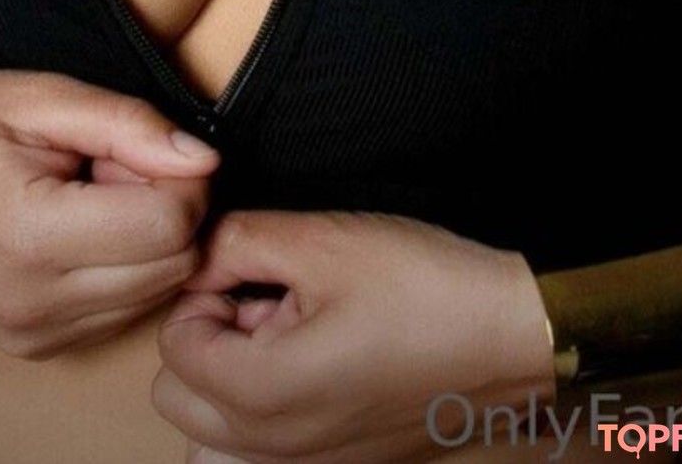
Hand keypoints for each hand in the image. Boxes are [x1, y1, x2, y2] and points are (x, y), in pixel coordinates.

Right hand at [0, 69, 219, 358]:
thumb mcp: (40, 95)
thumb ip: (128, 124)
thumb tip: (204, 159)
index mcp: (28, 236)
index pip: (168, 225)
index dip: (177, 174)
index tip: (137, 144)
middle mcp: (31, 303)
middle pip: (174, 264)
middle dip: (167, 204)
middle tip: (113, 164)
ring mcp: (32, 335)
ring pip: (159, 290)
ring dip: (148, 237)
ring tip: (92, 192)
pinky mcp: (37, 346)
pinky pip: (127, 309)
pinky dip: (125, 264)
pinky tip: (82, 225)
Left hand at [153, 208, 553, 463]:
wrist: (507, 335)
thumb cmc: (422, 288)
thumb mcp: (321, 240)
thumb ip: (239, 241)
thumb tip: (203, 252)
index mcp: (262, 393)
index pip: (174, 345)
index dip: (203, 291)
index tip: (248, 267)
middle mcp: (275, 446)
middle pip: (180, 396)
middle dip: (207, 338)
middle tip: (263, 295)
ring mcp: (308, 463)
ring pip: (215, 428)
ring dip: (230, 375)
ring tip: (290, 325)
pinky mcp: (337, 462)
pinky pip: (264, 444)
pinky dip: (266, 403)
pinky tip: (317, 354)